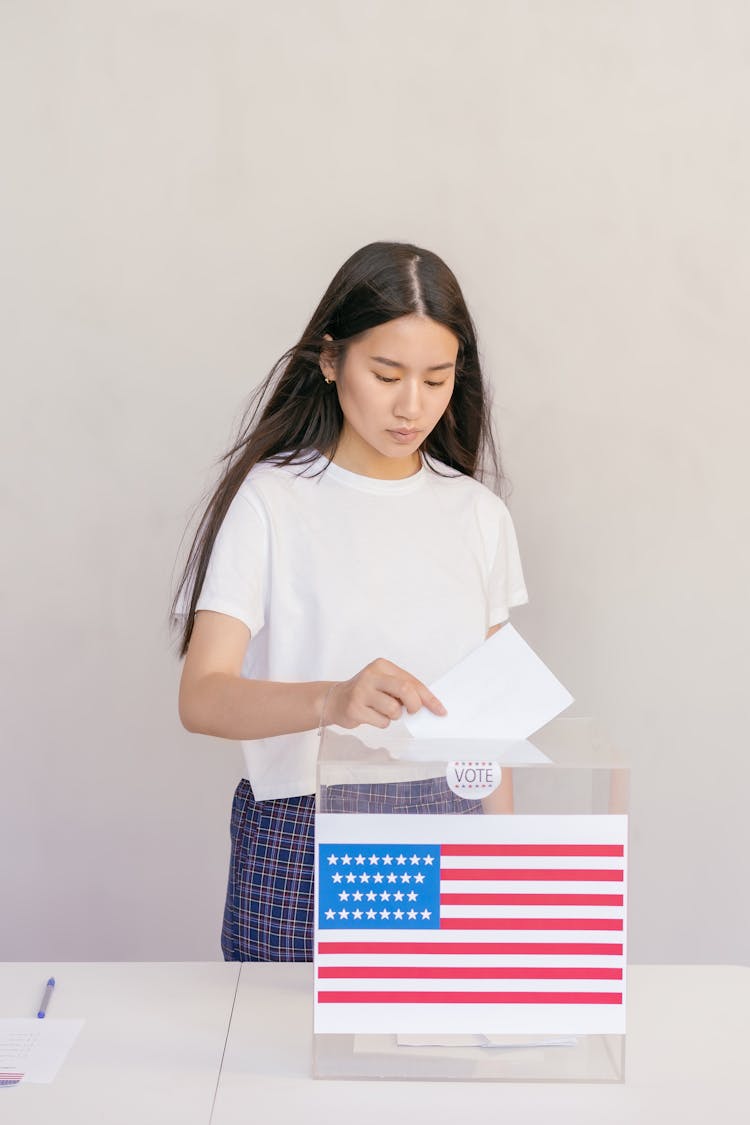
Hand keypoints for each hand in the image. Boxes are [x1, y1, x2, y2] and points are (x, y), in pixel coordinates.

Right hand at [326, 658, 446, 729]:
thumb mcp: (385, 683)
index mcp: (382, 666)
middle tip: (412, 711)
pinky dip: (382, 723)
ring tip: (383, 711)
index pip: (412, 681)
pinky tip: (372, 715)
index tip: (440, 710)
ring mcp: (361, 691)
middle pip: (405, 690)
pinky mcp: (355, 708)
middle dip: (414, 705)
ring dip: (394, 716)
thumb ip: (404, 689)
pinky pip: (382, 722)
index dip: (429, 698)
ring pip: (394, 710)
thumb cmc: (367, 692)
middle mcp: (371, 675)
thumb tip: (429, 705)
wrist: (336, 699)